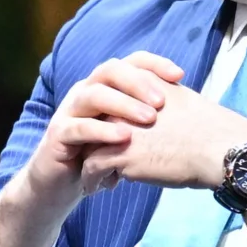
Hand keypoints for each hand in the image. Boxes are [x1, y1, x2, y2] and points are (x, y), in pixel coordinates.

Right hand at [0, 53, 184, 246]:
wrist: (62, 184)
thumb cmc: (101, 155)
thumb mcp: (128, 133)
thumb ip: (148, 118)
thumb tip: (189, 108)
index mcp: (104, 86)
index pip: (129, 62)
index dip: (154, 64)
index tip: (180, 76)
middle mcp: (85, 92)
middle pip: (109, 70)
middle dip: (138, 82)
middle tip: (162, 102)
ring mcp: (69, 111)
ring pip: (93, 94)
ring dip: (123, 104)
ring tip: (149, 119)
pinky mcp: (57, 134)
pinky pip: (78, 127)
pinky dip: (102, 131)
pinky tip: (124, 138)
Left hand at [82, 78, 246, 191]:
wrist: (222, 149)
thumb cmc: (212, 130)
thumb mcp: (181, 100)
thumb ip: (158, 100)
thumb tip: (150, 112)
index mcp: (141, 87)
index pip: (109, 101)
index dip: (107, 122)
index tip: (112, 139)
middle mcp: (125, 104)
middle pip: (94, 122)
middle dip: (95, 142)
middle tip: (97, 158)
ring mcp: (119, 129)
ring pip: (89, 145)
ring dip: (91, 163)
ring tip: (99, 178)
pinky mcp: (119, 155)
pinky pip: (91, 167)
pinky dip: (93, 179)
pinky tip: (101, 188)